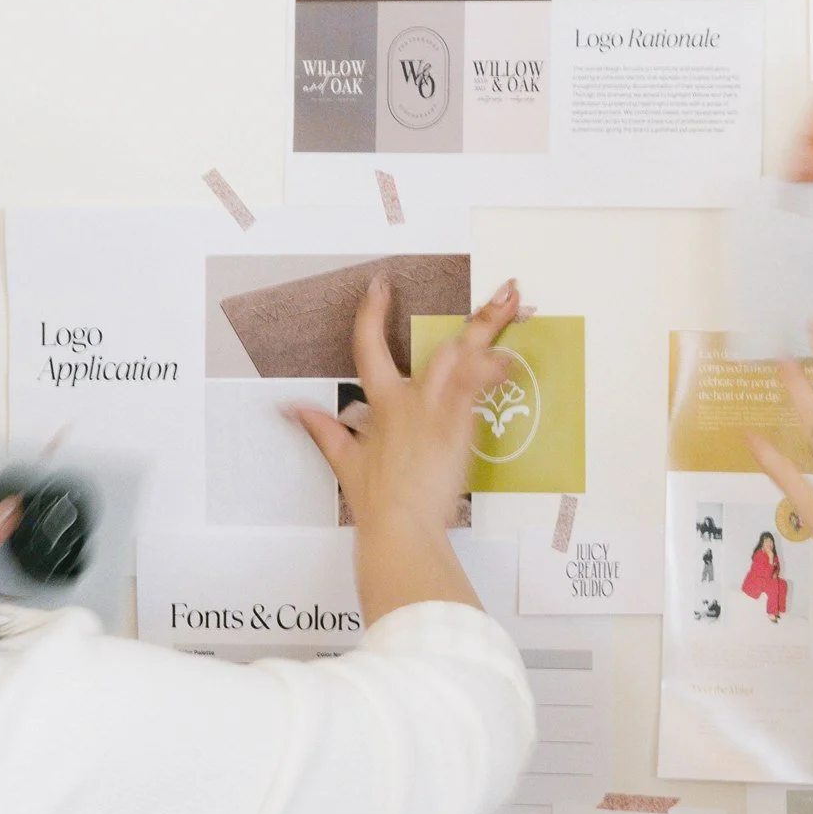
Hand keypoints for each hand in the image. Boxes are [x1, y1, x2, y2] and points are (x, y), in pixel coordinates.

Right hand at [289, 278, 521, 537]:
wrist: (400, 524)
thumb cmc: (377, 499)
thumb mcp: (345, 460)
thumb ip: (323, 429)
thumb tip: (295, 410)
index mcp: (384, 404)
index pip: (370, 348)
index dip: (372, 315)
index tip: (380, 288)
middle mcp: (414, 401)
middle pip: (445, 347)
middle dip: (479, 318)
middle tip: (505, 290)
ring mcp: (440, 413)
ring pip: (468, 362)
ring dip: (493, 335)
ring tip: (517, 307)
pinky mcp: (460, 429)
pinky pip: (478, 392)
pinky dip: (493, 373)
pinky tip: (507, 358)